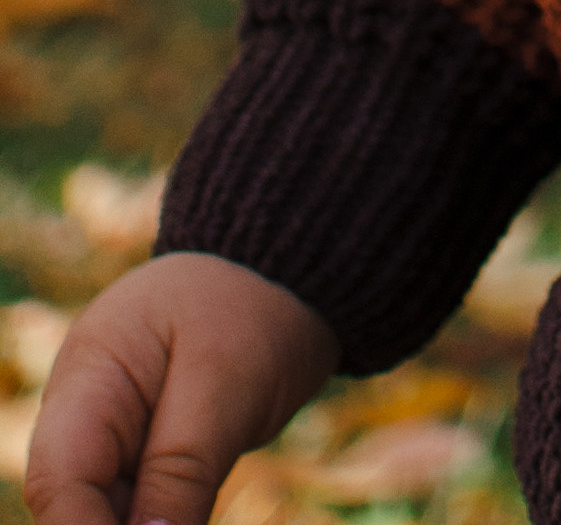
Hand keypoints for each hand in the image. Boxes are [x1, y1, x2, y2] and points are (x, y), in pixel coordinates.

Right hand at [28, 254, 337, 524]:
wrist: (285, 277)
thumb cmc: (255, 310)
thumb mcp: (226, 387)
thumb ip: (181, 472)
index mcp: (91, 373)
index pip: (60, 478)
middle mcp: (87, 411)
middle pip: (76, 503)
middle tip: (183, 522)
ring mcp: (114, 436)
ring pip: (108, 512)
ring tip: (200, 502)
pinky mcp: (145, 457)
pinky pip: (140, 509)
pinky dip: (165, 522)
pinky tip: (195, 517)